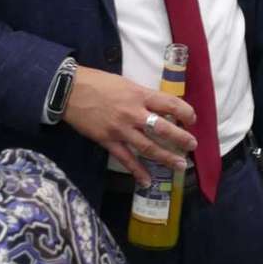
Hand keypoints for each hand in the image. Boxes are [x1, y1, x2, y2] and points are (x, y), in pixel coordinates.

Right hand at [61, 67, 196, 185]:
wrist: (70, 90)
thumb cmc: (98, 82)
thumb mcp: (125, 83)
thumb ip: (142, 96)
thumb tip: (158, 106)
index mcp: (139, 95)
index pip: (169, 103)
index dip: (184, 111)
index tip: (192, 119)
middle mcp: (133, 113)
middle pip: (163, 128)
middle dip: (180, 138)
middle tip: (192, 146)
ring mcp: (121, 129)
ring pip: (148, 147)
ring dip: (166, 157)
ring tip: (180, 165)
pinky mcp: (108, 141)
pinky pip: (126, 159)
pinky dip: (137, 171)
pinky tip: (147, 181)